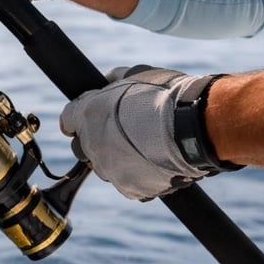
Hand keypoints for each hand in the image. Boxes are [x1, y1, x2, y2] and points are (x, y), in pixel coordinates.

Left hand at [59, 66, 240, 200]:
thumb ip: (115, 78)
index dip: (79, 117)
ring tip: (145, 147)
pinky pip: (128, 184)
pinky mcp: (131, 190)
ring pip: (106, 168)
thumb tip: (108, 80)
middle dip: (95, 140)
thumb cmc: (167, 96)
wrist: (195, 128)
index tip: (89, 116)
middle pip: (82, 148)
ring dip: (117, 159)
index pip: (68, 119)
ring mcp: (110, 171)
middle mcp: (93, 145)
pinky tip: (155, 163)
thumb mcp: (138, 74)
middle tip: (120, 132)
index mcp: (88, 115)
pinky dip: (138, 176)